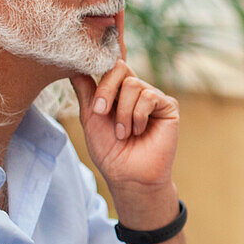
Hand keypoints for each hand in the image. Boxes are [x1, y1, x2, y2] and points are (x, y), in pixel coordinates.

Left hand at [70, 60, 178, 195]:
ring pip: (133, 85)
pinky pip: (149, 97)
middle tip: (101, 113)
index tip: (95, 107)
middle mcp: (136, 90)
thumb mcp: (90, 118)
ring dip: (123, 112)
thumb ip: (85, 92)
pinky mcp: (168, 106)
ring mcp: (153, 97)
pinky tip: (139, 131)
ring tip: (123, 133)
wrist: (129, 175)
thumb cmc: (110, 151)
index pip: (109, 67)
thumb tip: (75, 67)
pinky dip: (138, 116)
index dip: (99, 79)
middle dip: (106, 91)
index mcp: (118, 91)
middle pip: (120, 68)